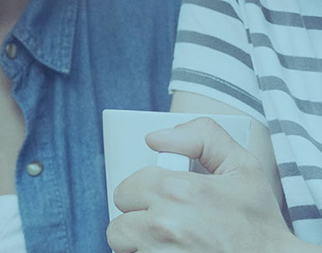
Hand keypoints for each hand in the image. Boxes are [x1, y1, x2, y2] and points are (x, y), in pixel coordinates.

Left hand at [106, 117, 307, 252]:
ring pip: (127, 252)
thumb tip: (155, 138)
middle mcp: (165, 225)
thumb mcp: (241, 166)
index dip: (140, 196)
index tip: (159, 202)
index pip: (125, 190)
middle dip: (136, 224)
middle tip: (161, 226)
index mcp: (176, 191)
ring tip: (167, 244)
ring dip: (141, 249)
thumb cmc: (259, 221)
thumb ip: (201, 137)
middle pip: (118, 227)